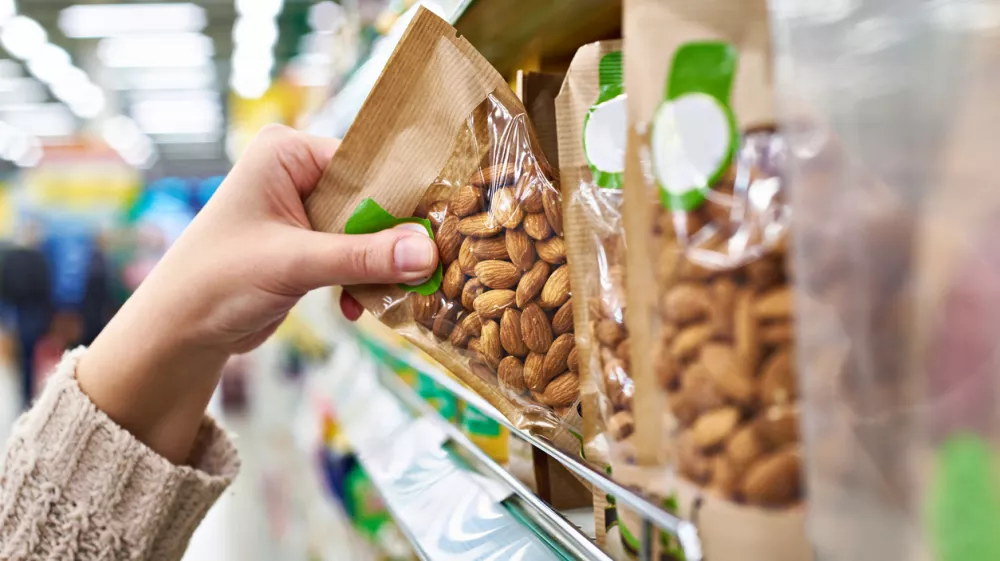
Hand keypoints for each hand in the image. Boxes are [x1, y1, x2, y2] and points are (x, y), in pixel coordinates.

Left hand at [78, 125, 437, 462]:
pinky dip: (361, 281)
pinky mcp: (309, 245)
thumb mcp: (295, 264)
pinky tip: (354, 309)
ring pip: (368, 232)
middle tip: (424, 271)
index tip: (437, 230)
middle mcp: (297, 173)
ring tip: (391, 295)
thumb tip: (427, 254)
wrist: (179, 332)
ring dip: (378, 267)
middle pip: (371, 199)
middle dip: (393, 240)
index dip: (401, 198)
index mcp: (287, 153)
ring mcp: (304, 210)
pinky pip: (355, 255)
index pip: (365, 163)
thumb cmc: (218, 281)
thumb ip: (362, 256)